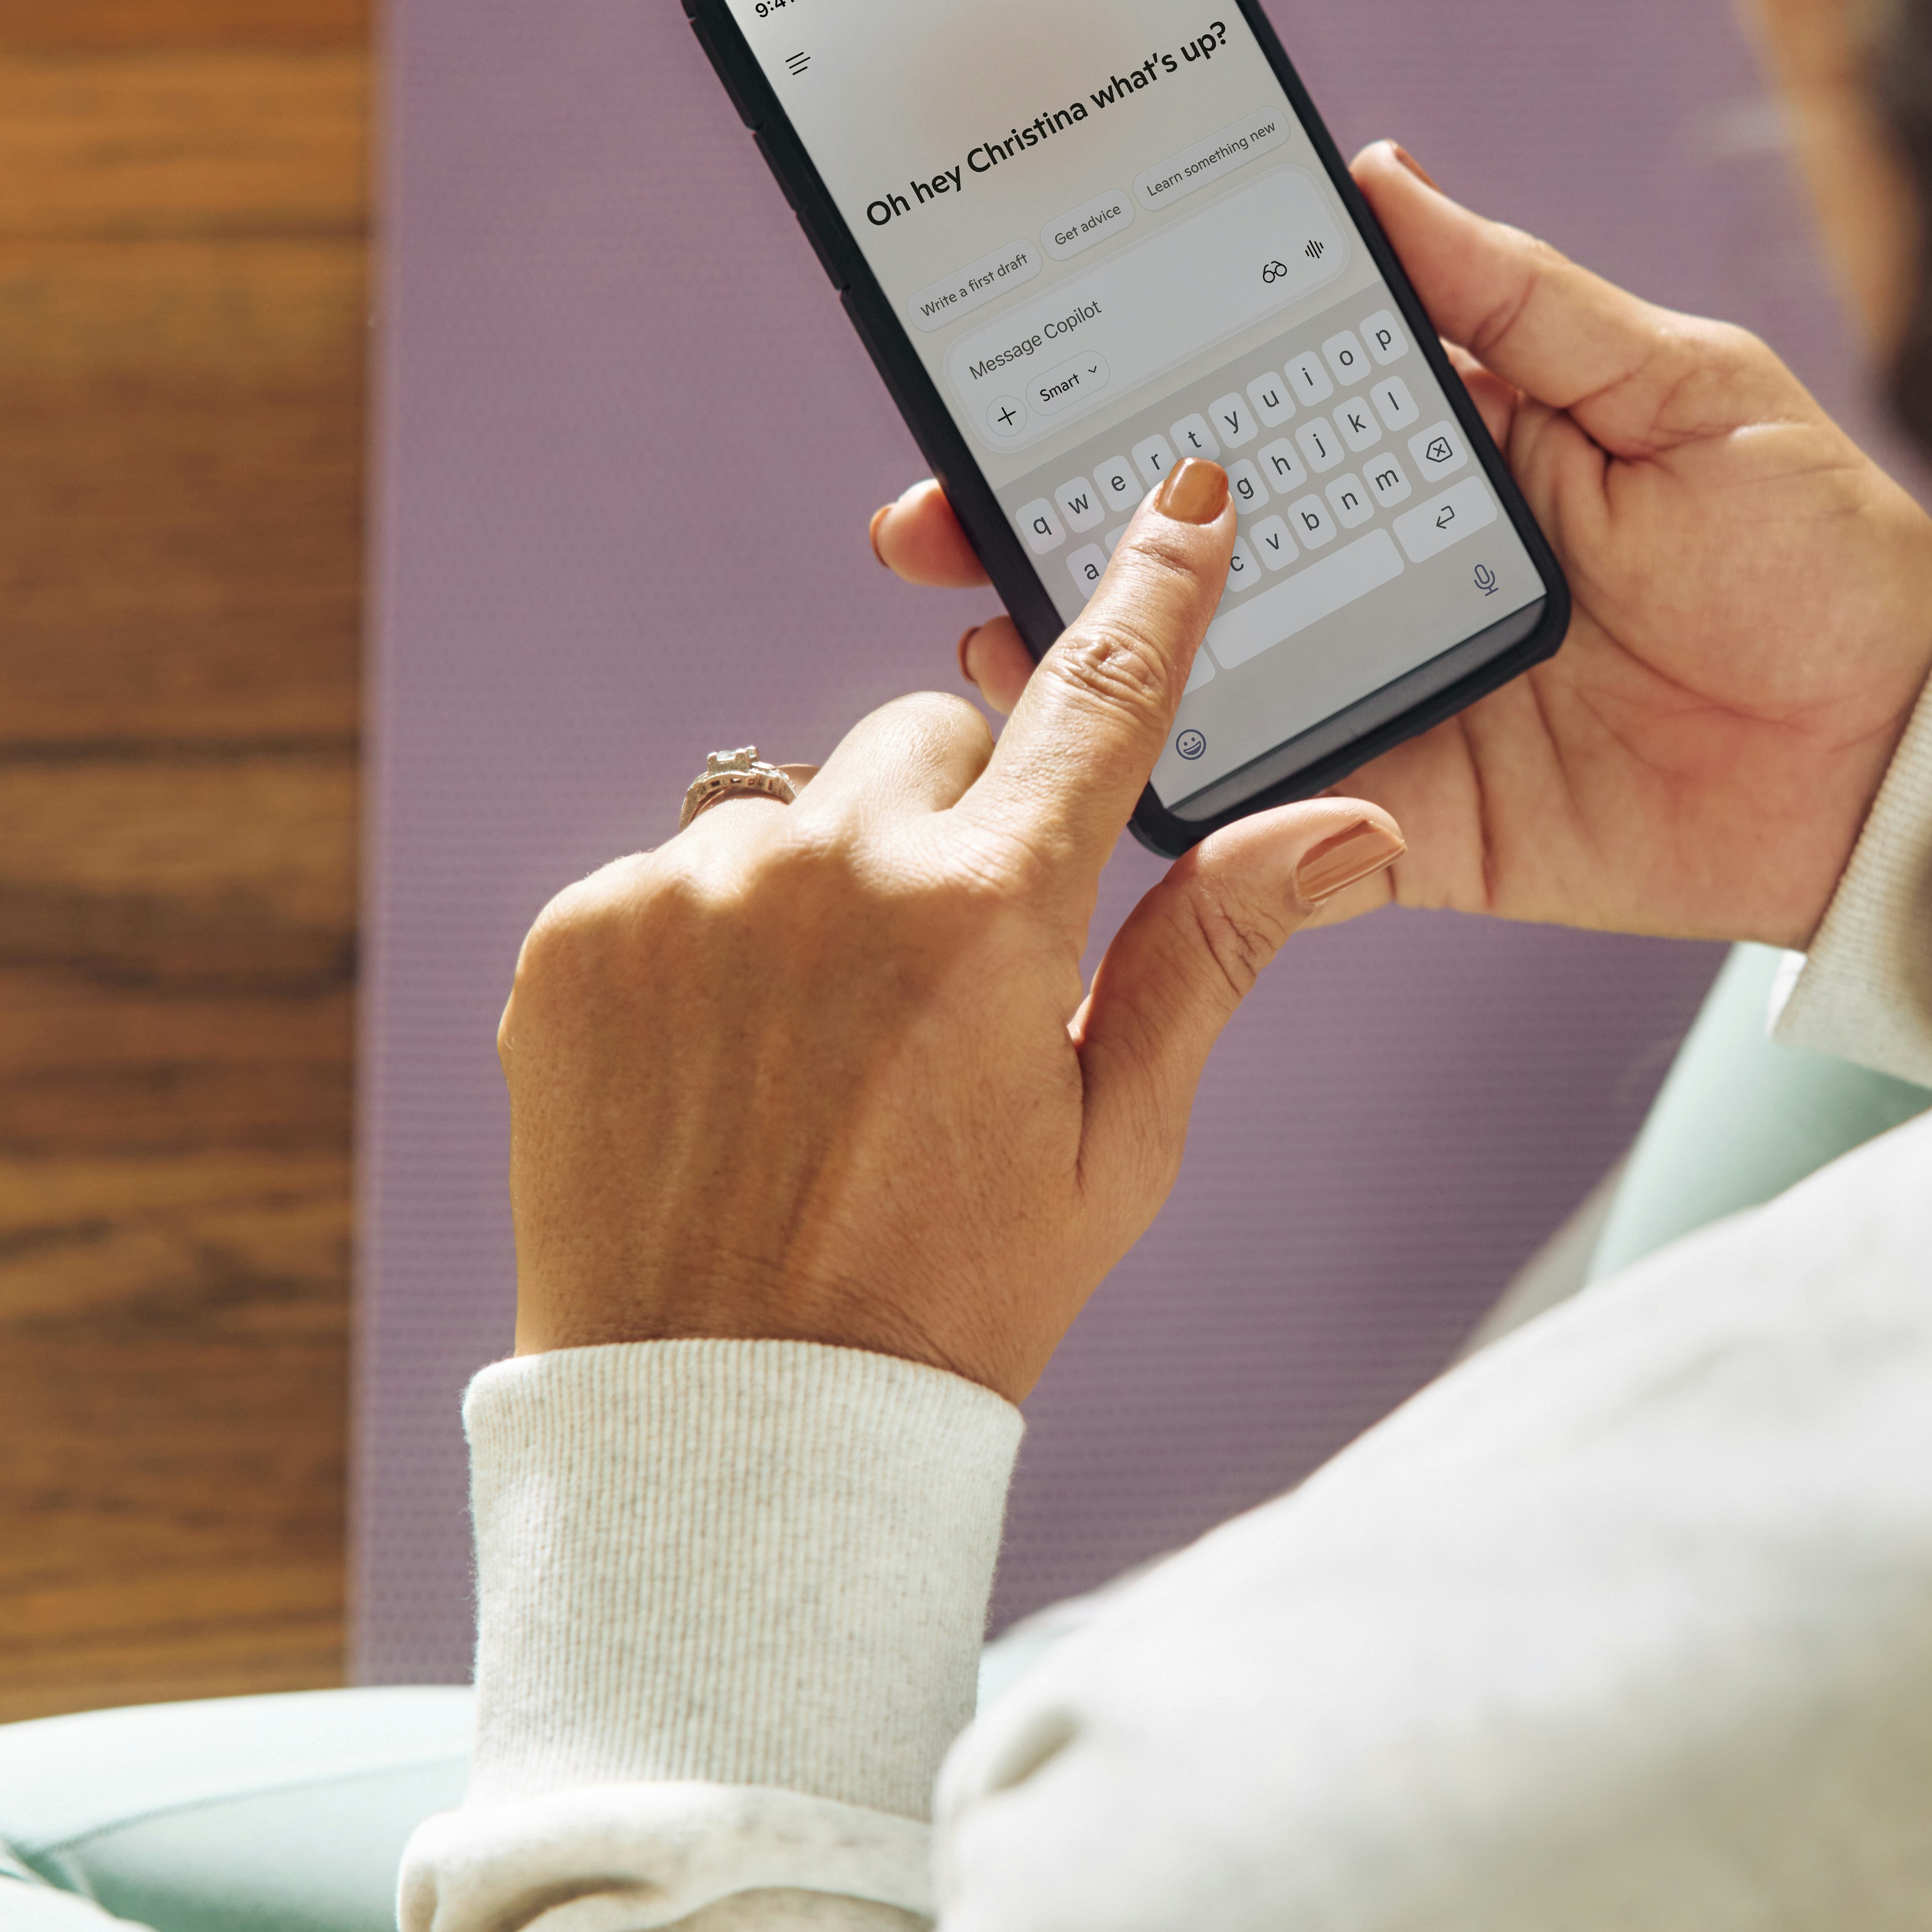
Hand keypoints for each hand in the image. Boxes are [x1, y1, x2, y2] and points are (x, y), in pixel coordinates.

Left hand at [500, 464, 1399, 1396]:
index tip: (1182, 506)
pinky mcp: (576, 935)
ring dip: (816, 896)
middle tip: (945, 988)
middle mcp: (830, 868)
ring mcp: (685, 894)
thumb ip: (1218, 951)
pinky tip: (718, 1075)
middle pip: (918, 747)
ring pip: (787, 816)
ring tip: (814, 1062)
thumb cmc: (950, 1296)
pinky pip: (668, 885)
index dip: (1151, 597)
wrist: (730, 1425)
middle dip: (948, 826)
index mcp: (987, 912)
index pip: (1097, 704)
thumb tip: (1355, 826)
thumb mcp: (1118, 1138)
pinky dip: (701, 956)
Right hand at [874, 152, 1931, 951]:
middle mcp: (1396, 566)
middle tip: (928, 504)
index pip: (1264, 395)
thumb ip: (1523, 301)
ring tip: (980, 624)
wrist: (1904, 757)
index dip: (1142, 376)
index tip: (1015, 352)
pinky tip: (1094, 762)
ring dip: (1088, 653)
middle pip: (1196, 540)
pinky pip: (1276, 813)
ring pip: (1203, 676)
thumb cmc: (1824, 552)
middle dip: (1052, 518)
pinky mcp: (1412, 821)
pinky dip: (1183, 794)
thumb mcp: (1685, 389)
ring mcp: (1394, 697)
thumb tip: (1379, 178)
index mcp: (1452, 443)